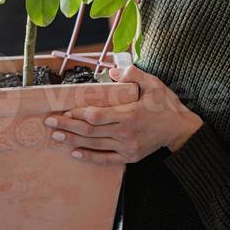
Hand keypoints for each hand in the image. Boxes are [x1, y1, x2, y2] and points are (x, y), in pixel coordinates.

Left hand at [43, 64, 203, 164]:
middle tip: (49, 121)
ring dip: (73, 140)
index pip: (97, 115)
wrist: (180, 130)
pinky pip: (105, 159)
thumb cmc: (166, 105)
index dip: (79, 114)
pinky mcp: (129, 156)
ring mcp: (126, 146)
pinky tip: (75, 153)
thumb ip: (133, 74)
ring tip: (56, 135)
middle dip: (68, 126)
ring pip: (94, 144)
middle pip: (90, 130)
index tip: (64, 110)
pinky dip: (89, 157)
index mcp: (130, 114)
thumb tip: (113, 70)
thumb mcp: (153, 84)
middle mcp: (125, 132)